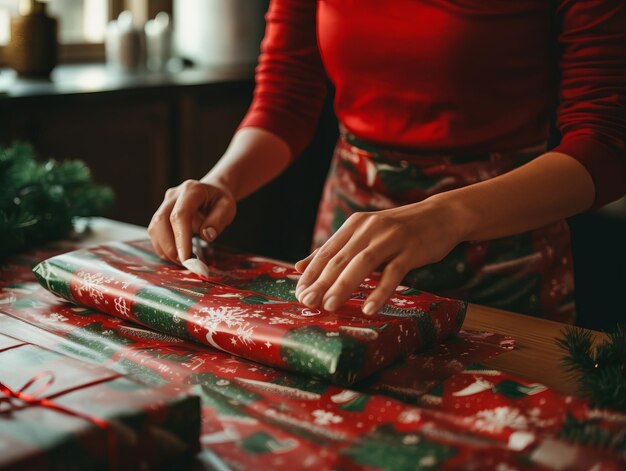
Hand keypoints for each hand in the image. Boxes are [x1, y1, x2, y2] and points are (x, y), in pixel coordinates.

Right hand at [148, 179, 235, 263]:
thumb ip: (219, 220)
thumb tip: (207, 235)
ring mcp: (165, 204)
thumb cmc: (219, 200)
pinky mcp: (160, 214)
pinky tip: (176, 254)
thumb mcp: (227, 208)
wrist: (211, 191)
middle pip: (161, 221)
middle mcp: (174, 195)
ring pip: (154, 228)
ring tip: (183, 260)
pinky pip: (155, 232)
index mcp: (192, 190)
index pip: (180, 215)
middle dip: (170, 247)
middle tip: (185, 263)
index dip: (181, 239)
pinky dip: (163, 247)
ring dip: (165, 249)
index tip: (187, 259)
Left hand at [294, 196, 467, 314]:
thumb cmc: (399, 231)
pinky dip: (380, 291)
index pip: (326, 252)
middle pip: (340, 258)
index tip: (299, 294)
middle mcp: (369, 228)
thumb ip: (335, 251)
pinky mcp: (411, 250)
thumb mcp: (364, 236)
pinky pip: (393, 273)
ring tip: (329, 306)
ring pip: (362, 263)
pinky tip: (369, 308)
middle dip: (321, 282)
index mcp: (355, 225)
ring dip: (344, 285)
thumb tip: (299, 267)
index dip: (311, 273)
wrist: (441, 215)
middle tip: (307, 303)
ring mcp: (391, 238)